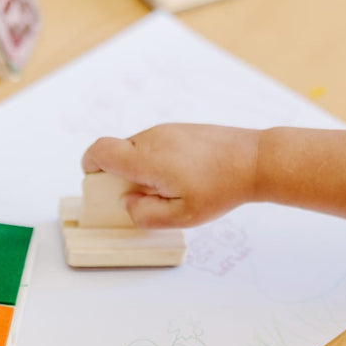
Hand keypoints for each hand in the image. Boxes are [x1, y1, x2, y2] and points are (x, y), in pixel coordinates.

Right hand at [81, 123, 261, 227]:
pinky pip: (155, 146)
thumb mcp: (181, 216)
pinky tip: (184, 177)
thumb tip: (126, 203)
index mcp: (146, 159)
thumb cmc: (221, 188)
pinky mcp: (179, 129)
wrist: (255, 160)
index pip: (99, 152)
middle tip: (147, 197)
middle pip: (117, 153)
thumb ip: (145, 215)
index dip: (90, 167)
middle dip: (121, 177)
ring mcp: (166, 130)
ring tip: (172, 189)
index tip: (99, 185)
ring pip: (137, 150)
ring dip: (142, 170)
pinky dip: (158, 162)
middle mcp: (151, 139)